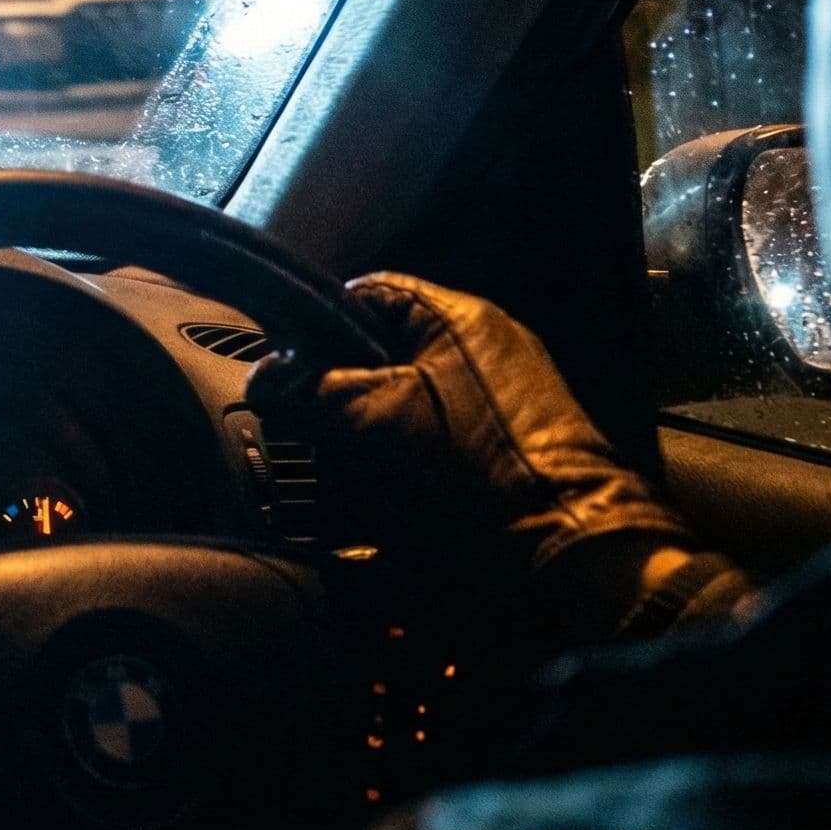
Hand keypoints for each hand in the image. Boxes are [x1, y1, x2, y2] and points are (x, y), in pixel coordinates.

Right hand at [247, 273, 689, 591]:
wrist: (567, 536)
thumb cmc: (475, 464)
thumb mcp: (369, 420)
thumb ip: (305, 392)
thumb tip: (263, 382)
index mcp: (457, 315)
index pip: (364, 293)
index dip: (319, 329)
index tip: (296, 373)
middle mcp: (489, 342)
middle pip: (384, 350)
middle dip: (349, 392)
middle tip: (331, 433)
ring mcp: (510, 391)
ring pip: (411, 397)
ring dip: (380, 433)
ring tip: (371, 472)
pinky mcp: (518, 438)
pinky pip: (444, 434)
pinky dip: (417, 458)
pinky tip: (410, 493)